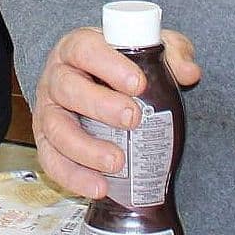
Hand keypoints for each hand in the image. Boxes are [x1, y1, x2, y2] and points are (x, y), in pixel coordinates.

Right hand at [31, 26, 201, 199]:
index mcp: (77, 47)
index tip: (138, 83)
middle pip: (67, 88)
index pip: (85, 49)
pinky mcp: (45, 142)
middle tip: (133, 119)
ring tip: (117, 162)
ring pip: (56, 128)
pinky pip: (51, 161)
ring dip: (85, 149)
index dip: (109, 65)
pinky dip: (73, 177)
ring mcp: (47, 111)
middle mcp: (57, 77)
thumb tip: (190, 73)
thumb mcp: (147, 51)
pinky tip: (100, 187)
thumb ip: (172, 54)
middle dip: (100, 106)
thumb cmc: (118, 68)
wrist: (93, 88)